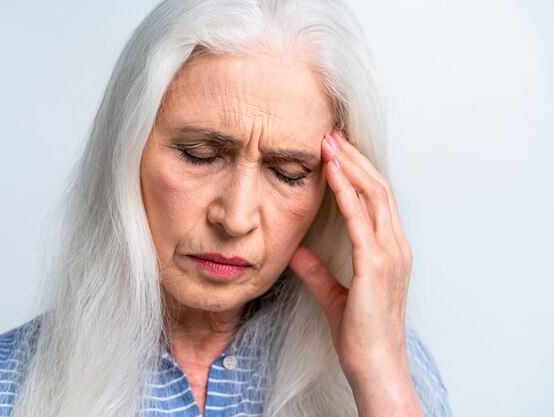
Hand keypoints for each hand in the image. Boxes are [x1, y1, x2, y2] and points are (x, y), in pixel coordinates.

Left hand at [288, 130, 422, 415]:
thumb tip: (296, 252)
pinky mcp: (375, 264)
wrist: (374, 364)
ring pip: (373, 194)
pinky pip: (360, 217)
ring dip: (350, 164)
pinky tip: (330, 170)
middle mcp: (396, 245)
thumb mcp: (334, 295)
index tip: (336, 151)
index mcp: (390, 251)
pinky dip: (345, 189)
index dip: (357, 171)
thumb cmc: (360, 334)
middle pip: (377, 187)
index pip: (376, 199)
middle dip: (354, 157)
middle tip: (330, 134)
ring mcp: (390, 253)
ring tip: (329, 141)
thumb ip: (317, 271)